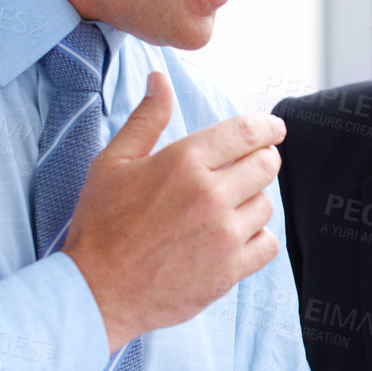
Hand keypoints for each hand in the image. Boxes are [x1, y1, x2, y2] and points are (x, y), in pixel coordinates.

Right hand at [63, 71, 284, 351]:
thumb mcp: (113, 162)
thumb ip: (146, 119)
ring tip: (225, 209)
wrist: (97, 291)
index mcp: (184, 162)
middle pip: (266, 165)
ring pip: (266, 204)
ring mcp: (223, 235)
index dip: (268, 127)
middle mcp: (210, 195)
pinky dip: (256, 239)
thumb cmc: (101, 224)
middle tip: (246, 168)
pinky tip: (233, 238)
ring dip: (252, 202)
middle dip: (261, 161)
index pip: (247, 132)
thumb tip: (160, 79)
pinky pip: (267, 244)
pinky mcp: (229, 270)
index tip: (274, 130)